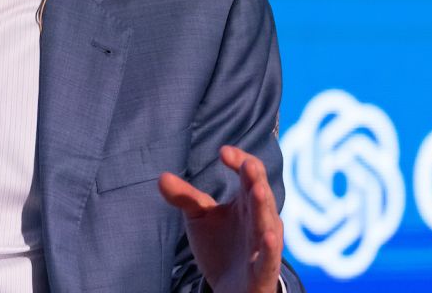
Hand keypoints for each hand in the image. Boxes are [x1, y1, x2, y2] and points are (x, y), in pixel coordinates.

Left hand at [158, 145, 282, 292]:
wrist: (230, 288)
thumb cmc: (219, 246)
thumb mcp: (200, 217)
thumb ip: (184, 197)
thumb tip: (161, 177)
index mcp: (246, 201)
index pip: (249, 173)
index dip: (239, 160)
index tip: (223, 152)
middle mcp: (259, 218)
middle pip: (260, 193)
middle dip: (254, 178)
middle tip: (246, 164)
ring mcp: (263, 244)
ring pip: (267, 222)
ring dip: (263, 206)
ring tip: (257, 190)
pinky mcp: (263, 270)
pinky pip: (269, 258)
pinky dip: (270, 248)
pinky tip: (268, 236)